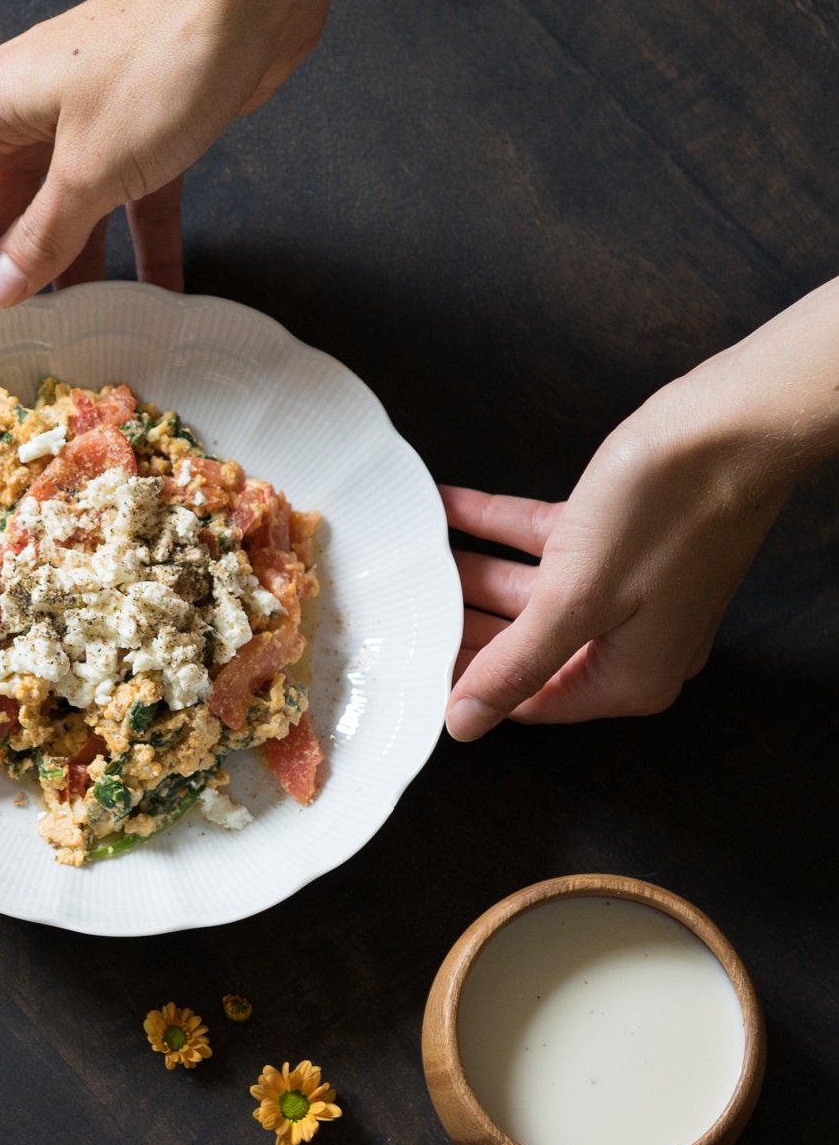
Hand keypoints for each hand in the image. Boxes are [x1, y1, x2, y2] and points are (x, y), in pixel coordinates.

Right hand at [0, 0, 363, 341]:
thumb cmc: (161, 59)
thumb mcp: (89, 170)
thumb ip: (40, 240)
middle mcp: (22, 121)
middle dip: (6, 294)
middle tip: (17, 360)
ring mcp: (78, 130)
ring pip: (58, 227)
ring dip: (71, 285)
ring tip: (82, 347)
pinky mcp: (133, 142)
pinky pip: (120, 217)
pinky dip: (135, 261)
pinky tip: (150, 309)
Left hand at [443, 432, 791, 740]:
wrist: (737, 422)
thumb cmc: (670, 510)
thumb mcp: (576, 599)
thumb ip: (516, 664)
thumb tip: (467, 722)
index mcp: (628, 678)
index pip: (528, 700)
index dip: (468, 685)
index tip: (416, 667)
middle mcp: (631, 644)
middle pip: (525, 648)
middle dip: (465, 625)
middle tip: (406, 612)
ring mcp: (628, 590)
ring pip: (531, 593)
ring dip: (474, 570)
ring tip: (419, 558)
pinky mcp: (620, 539)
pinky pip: (545, 544)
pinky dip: (497, 527)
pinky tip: (451, 506)